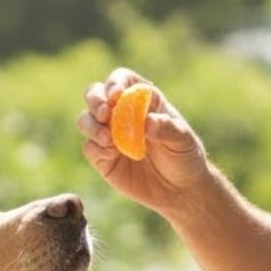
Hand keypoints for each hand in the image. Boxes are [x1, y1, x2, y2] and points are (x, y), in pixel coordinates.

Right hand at [77, 67, 210, 213]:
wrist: (180, 190)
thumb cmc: (185, 156)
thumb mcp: (183, 139)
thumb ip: (166, 128)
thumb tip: (147, 122)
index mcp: (142, 100)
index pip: (123, 80)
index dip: (116, 82)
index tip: (116, 95)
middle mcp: (121, 113)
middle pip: (95, 94)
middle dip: (95, 100)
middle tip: (104, 113)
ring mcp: (109, 135)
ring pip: (85, 119)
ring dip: (91, 125)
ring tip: (107, 138)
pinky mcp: (103, 158)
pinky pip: (89, 147)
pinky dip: (96, 148)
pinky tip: (112, 154)